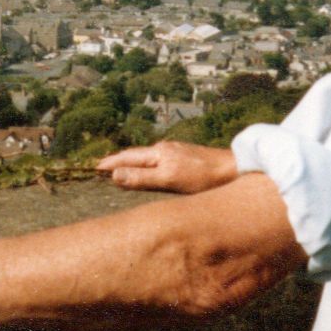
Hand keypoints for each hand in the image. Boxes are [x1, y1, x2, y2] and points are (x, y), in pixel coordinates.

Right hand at [96, 141, 237, 193]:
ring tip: (123, 168)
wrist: (235, 169)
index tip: (94, 167)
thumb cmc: (203, 178)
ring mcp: (178, 152)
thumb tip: (114, 174)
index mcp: (159, 154)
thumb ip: (141, 178)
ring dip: (134, 162)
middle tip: (103, 167)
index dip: (111, 163)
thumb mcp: (169, 180)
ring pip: (149, 157)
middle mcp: (166, 149)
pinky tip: (154, 169)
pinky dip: (149, 165)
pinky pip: (161, 160)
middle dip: (119, 161)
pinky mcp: (188, 158)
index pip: (128, 158)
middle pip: (137, 155)